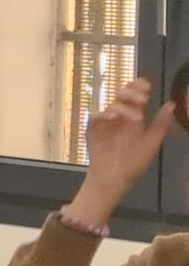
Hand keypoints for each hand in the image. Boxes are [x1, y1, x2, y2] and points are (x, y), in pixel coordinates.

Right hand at [66, 77, 173, 228]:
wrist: (115, 179)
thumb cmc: (133, 163)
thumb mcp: (152, 143)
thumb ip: (161, 124)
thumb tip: (171, 104)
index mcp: (134, 117)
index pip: (136, 94)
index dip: (139, 86)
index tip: (147, 87)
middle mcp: (120, 117)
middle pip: (122, 93)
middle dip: (132, 92)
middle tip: (143, 100)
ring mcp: (106, 122)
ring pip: (111, 103)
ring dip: (124, 106)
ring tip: (135, 117)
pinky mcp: (94, 130)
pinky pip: (96, 115)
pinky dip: (104, 113)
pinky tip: (113, 117)